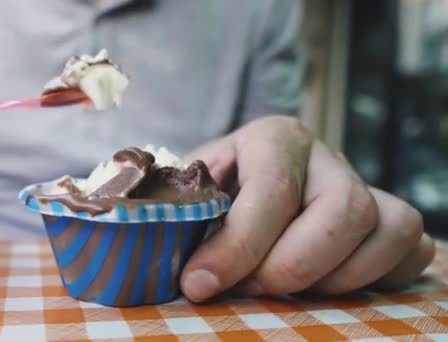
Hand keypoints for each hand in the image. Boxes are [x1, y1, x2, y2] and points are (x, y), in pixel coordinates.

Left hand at [181, 115, 434, 300]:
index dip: (237, 246)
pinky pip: (411, 248)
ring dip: (335, 278)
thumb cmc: (211, 194)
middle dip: (293, 266)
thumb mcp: (188, 194)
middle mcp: (324, 155)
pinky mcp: (385, 215)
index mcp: (273, 138)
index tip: (200, 284)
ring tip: (286, 286)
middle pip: (343, 211)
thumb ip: (183, 217)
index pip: (272, 191)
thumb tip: (182, 268)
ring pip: (387, 230)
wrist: (240, 183)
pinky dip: (378, 277)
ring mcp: (361, 184)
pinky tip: (329, 283)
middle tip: (250, 287)